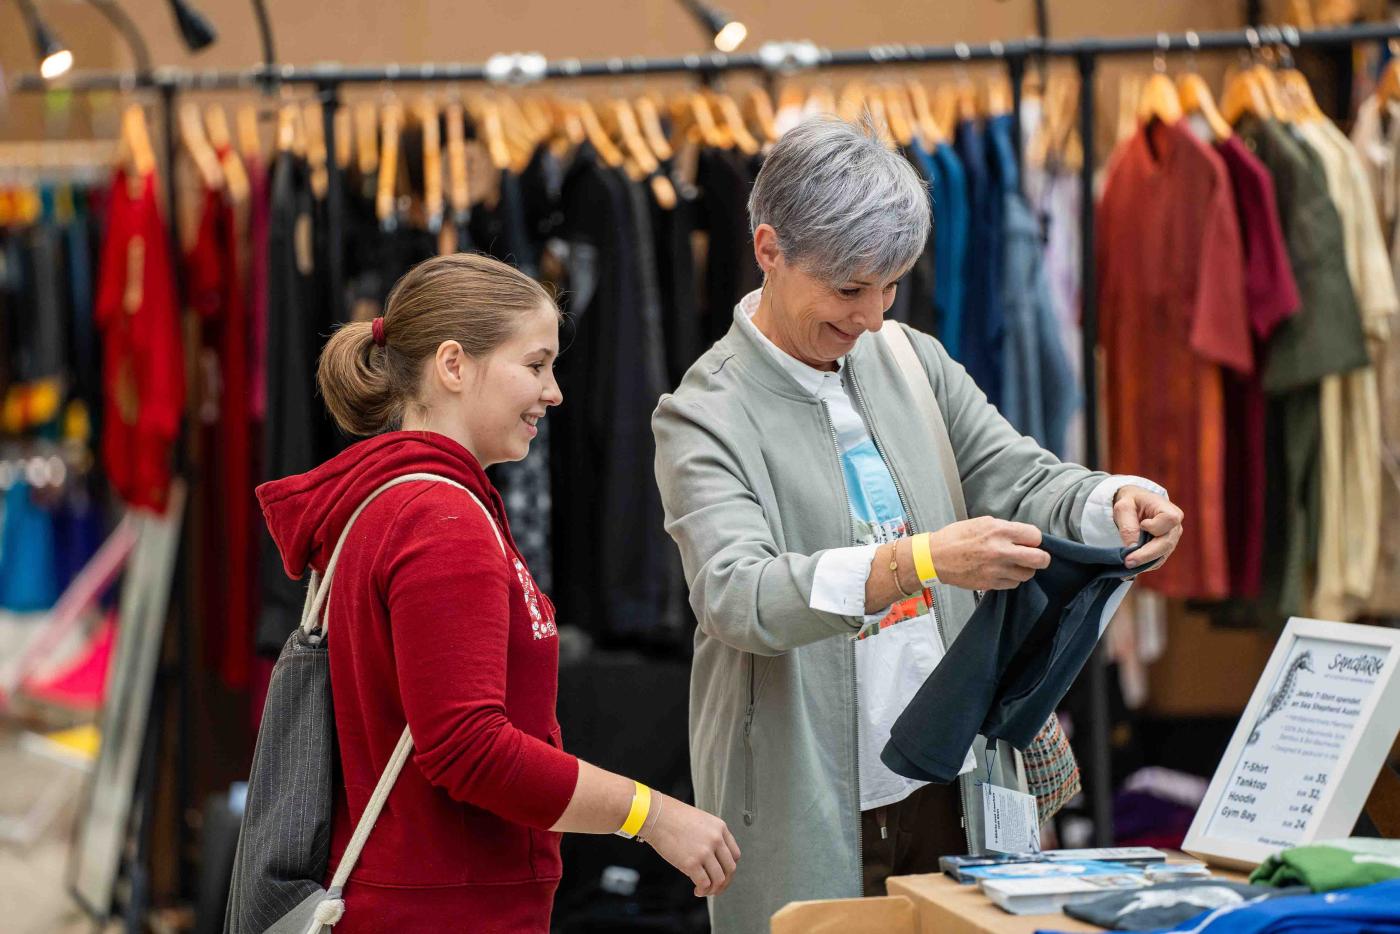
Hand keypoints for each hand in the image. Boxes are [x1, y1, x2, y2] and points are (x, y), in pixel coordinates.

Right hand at [642, 794, 741, 896]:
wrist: (656, 815)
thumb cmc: (672, 817)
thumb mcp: (701, 821)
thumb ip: (710, 837)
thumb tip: (712, 858)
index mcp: (720, 828)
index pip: (735, 854)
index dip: (729, 868)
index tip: (723, 873)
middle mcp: (716, 839)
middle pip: (730, 869)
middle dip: (724, 882)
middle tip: (716, 887)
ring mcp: (704, 851)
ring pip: (719, 879)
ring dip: (713, 889)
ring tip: (705, 890)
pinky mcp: (691, 862)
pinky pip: (704, 883)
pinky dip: (702, 891)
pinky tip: (697, 890)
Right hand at [926, 516, 1050, 590]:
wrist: (934, 557)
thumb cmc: (955, 537)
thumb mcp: (981, 523)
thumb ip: (1005, 529)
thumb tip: (1024, 536)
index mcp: (999, 531)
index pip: (1035, 536)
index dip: (1034, 539)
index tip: (1030, 541)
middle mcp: (1000, 550)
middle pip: (1039, 559)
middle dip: (1042, 558)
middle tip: (1038, 557)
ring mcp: (996, 569)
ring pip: (1027, 574)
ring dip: (1025, 569)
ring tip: (1015, 564)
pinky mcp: (990, 583)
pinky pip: (1013, 584)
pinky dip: (1011, 578)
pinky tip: (1002, 572)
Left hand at [1112, 485, 1182, 569]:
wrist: (1135, 507)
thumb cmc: (1131, 503)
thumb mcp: (1124, 507)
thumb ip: (1128, 525)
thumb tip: (1133, 547)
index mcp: (1169, 510)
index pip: (1169, 520)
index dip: (1155, 526)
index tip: (1142, 524)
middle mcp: (1175, 527)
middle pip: (1166, 543)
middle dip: (1146, 554)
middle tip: (1128, 562)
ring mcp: (1171, 540)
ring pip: (1161, 555)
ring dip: (1144, 563)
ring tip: (1127, 567)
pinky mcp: (1164, 551)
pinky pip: (1157, 561)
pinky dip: (1144, 565)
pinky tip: (1131, 568)